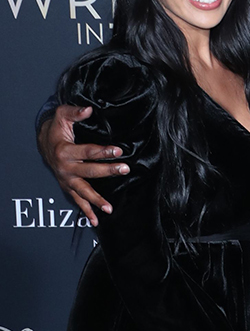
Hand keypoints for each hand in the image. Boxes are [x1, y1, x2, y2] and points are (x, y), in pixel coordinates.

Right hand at [37, 104, 129, 226]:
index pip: (88, 151)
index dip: (104, 151)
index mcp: (65, 151)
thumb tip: (89, 109)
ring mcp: (66, 179)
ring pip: (82, 191)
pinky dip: (86, 211)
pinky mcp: (67, 186)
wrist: (44, 143)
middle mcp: (65, 168)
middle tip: (125, 169)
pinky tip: (95, 221)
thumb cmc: (56, 129)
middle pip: (89, 171)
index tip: (119, 150)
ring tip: (109, 208)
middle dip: (108, 171)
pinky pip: (77, 201)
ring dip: (96, 200)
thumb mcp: (62, 116)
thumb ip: (75, 112)